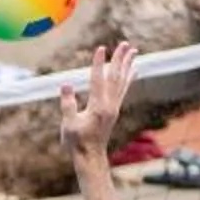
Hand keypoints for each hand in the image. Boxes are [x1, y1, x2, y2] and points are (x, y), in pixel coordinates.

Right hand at [58, 41, 137, 156]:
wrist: (90, 156)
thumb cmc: (76, 141)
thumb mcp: (68, 124)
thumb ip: (67, 104)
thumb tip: (65, 85)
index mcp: (98, 107)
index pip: (98, 80)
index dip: (98, 63)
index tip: (101, 48)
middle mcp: (109, 105)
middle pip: (115, 77)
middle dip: (120, 59)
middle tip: (125, 43)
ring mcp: (114, 107)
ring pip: (122, 81)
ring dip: (127, 65)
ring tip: (134, 51)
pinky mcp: (114, 109)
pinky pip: (124, 89)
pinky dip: (129, 77)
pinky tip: (134, 69)